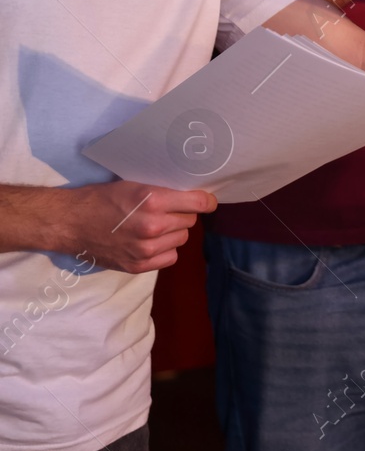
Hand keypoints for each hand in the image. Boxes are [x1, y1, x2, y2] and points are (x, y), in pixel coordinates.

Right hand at [59, 181, 216, 272]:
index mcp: (153, 201)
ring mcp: (145, 249)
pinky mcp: (138, 266)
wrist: (70, 223)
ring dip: (173, 233)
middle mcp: (153, 226)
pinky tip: (151, 242)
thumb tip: (194, 196)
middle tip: (166, 211)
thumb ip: (164, 192)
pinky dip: (165, 250)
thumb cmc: (101, 199)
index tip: (208, 202)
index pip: (198, 204)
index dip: (206, 202)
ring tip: (154, 227)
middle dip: (182, 215)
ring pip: (181, 239)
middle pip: (189, 221)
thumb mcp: (135, 185)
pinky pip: (170, 257)